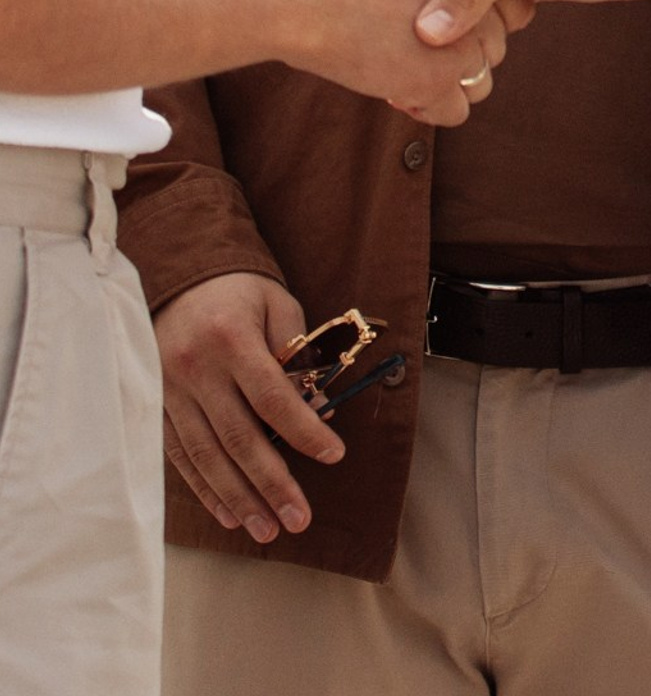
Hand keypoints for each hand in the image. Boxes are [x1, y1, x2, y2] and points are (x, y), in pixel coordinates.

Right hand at [155, 272, 341, 543]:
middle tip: (299, 519)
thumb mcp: (278, 305)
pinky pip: (182, 458)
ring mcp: (170, 394)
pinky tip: (230, 514)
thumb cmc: (241, 293)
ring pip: (208, 457)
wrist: (181, 280)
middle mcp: (196, 371)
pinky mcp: (156, 410)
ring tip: (267, 530)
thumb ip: (297, 355)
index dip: (303, 430)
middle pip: (239, 437)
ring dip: (239, 498)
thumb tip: (318, 412)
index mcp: (231, 339)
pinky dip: (206, 489)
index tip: (334, 456)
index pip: (272, 396)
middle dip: (271, 483)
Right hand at [285, 0, 514, 125]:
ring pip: (481, 80)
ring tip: (404, 74)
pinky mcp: (436, 79)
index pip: (508, 0)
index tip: (442, 27)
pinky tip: (397, 92)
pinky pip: (455, 110)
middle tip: (415, 53)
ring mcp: (462, 39)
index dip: (476, 19)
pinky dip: (427, 108)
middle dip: (459, 53)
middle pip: (496, 42)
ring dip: (447, 84)